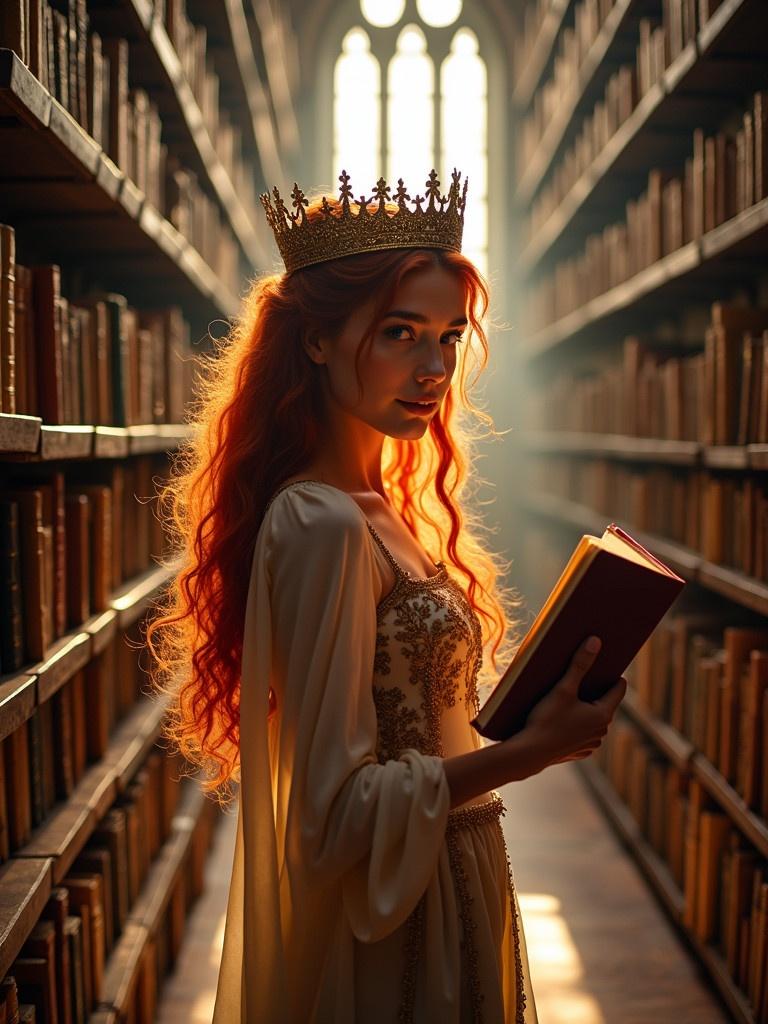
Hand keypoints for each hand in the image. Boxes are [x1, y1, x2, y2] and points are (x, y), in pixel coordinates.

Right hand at [520, 636, 626, 769]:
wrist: (528, 753)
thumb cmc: (546, 720)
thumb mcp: (562, 689)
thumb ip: (579, 664)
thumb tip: (595, 642)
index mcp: (603, 715)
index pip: (618, 689)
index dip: (613, 675)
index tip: (608, 664)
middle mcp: (601, 732)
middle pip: (605, 704)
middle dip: (595, 691)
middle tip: (583, 677)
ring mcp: (590, 744)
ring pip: (593, 720)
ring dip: (586, 710)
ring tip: (570, 697)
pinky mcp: (578, 752)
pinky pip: (582, 734)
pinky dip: (576, 725)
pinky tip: (562, 718)